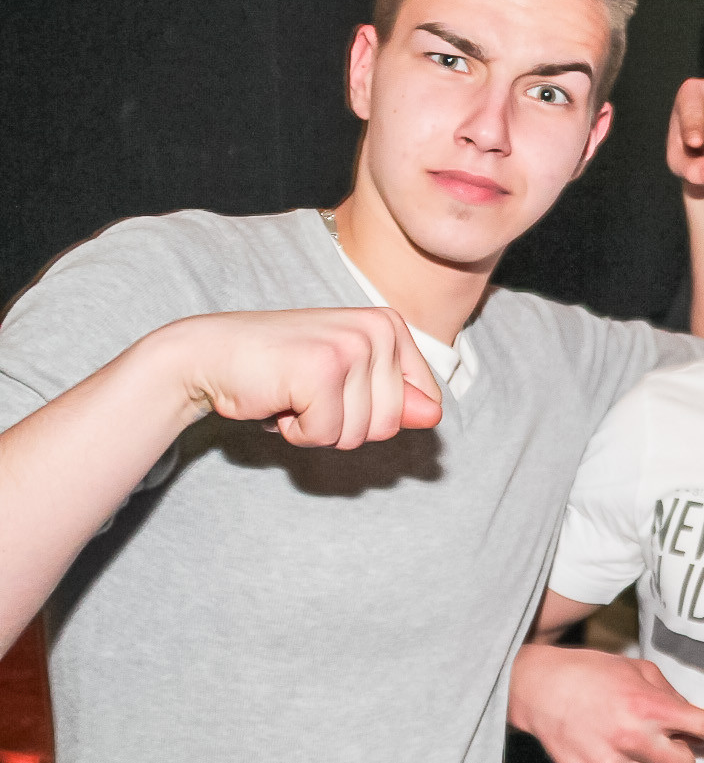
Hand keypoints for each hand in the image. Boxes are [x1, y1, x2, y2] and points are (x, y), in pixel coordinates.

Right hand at [168, 307, 441, 447]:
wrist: (209, 354)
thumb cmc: (279, 369)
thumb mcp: (347, 381)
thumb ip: (394, 398)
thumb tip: (435, 416)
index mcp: (390, 326)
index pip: (424, 403)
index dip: (375, 414)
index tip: (338, 388)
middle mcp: (378, 329)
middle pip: (392, 424)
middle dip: (344, 425)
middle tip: (307, 392)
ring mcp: (352, 347)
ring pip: (358, 435)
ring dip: (318, 429)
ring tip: (292, 393)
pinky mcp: (322, 371)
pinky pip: (324, 435)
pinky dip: (296, 432)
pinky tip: (278, 398)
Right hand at [509, 644, 703, 762]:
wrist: (537, 687)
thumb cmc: (593, 674)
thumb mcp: (638, 671)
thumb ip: (670, 697)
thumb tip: (694, 727)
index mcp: (650, 704)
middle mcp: (633, 735)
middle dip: (679, 758)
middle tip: (660, 740)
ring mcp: (608, 761)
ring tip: (625, 743)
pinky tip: (607, 756)